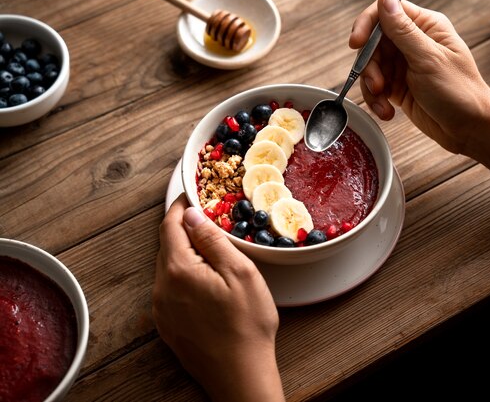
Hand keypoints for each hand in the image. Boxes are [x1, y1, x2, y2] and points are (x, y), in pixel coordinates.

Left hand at [153, 194, 283, 401]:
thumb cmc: (246, 325)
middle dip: (183, 229)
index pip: (170, 226)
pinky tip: (205, 281)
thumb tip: (193, 216)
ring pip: (168, 267)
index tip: (191, 195)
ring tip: (210, 250)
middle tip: (207, 220)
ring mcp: (162, 308)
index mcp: (178, 270)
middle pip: (166, 245)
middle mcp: (162, 287)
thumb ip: (213, 241)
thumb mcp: (240, 273)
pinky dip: (183, 275)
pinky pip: (170, 288)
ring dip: (184, 253)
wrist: (239, 374)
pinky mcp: (167, 324)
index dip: (180, 206)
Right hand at [350, 0, 489, 154]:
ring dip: (371, 86)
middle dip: (369, 65)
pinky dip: (376, 100)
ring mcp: (404, 65)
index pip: (387, 12)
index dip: (367, 25)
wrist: (469, 129)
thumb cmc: (460, 92)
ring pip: (371, 67)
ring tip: (383, 102)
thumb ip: (403, 30)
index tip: (356, 43)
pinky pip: (375, 87)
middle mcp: (413, 43)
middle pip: (373, 42)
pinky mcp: (398, 87)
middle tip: (377, 84)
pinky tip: (387, 111)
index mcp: (426, 27)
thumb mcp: (428, 59)